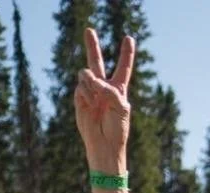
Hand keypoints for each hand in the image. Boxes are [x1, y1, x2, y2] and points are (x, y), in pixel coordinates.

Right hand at [72, 27, 132, 171]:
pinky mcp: (79, 97)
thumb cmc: (117, 128)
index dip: (126, 54)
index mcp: (119, 89)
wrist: (103, 144)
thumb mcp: (120, 108)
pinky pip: (81, 87)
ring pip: (86, 74)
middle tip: (89, 30)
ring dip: (91, 84)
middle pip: (97, 62)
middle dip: (92, 46)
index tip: (129, 38)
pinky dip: (86, 94)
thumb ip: (109, 90)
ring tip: (97, 100)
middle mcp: (104, 87)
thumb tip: (91, 79)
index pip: (123, 68)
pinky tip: (90, 106)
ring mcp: (90, 91)